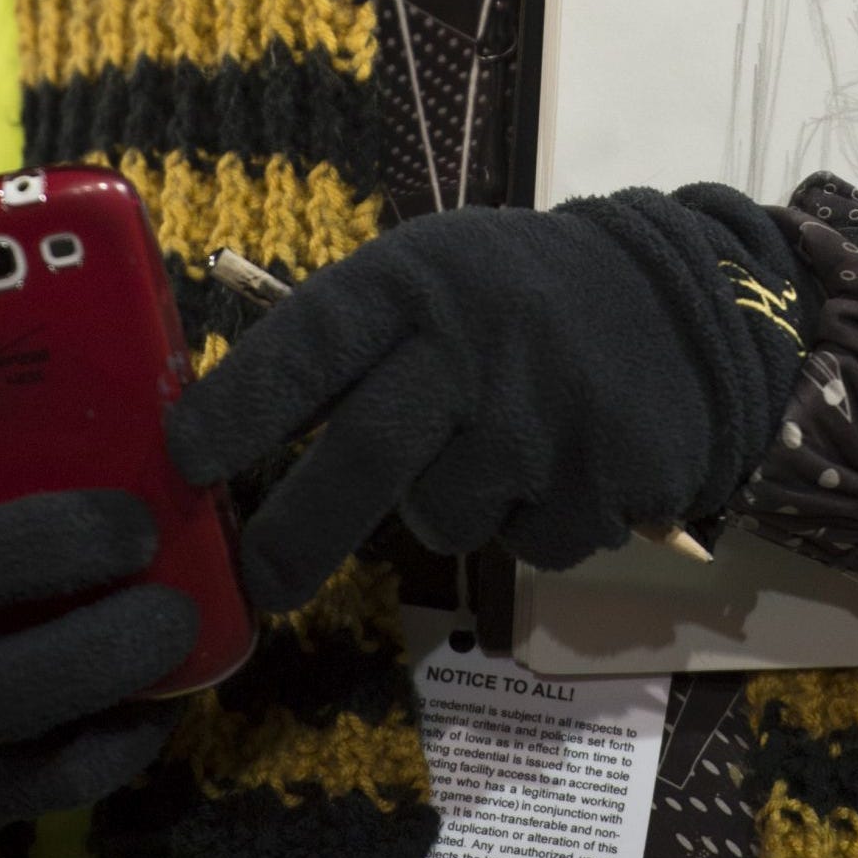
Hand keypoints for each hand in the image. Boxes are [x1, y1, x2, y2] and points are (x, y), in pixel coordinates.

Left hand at [166, 187, 811, 607]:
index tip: (182, 461)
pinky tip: (558, 462)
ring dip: (451, 503)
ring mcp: (543, 412)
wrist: (675, 300)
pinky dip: (531, 521)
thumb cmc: (511, 294)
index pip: (312, 341)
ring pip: (444, 515)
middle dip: (298, 534)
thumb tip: (211, 441)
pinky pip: (526, 542)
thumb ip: (341, 343)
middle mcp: (474, 342)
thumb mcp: (428, 275)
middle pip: (365, 457)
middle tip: (262, 582)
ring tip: (493, 441)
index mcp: (415, 282)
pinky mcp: (602, 473)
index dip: (242, 402)